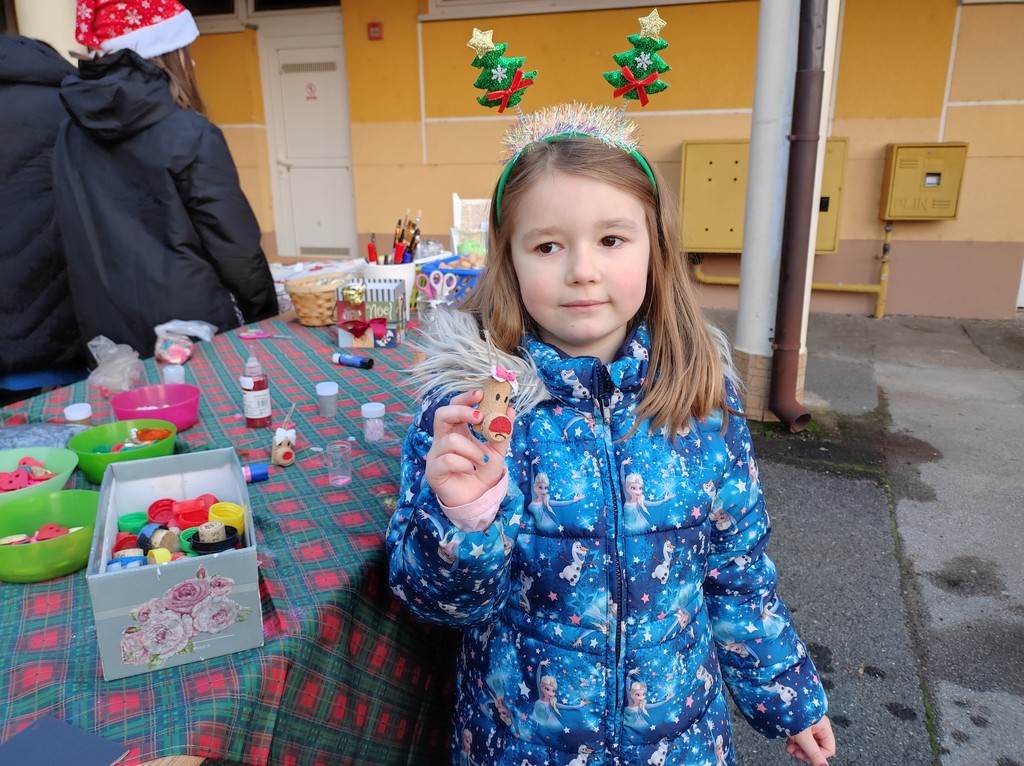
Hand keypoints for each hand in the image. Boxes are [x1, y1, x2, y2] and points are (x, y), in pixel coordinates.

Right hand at [425, 389, 512, 506]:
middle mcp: (443, 439)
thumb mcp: (497, 450)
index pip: (454, 406)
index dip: (465, 398)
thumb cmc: (483, 472)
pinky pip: (448, 460)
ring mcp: (436, 455)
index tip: (480, 393)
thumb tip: (511, 409)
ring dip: (472, 450)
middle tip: (480, 417)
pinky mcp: (433, 471)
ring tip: (482, 461)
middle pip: (441, 414)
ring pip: (450, 441)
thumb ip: (503, 431)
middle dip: (461, 412)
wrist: (478, 498)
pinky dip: (465, 464)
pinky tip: (471, 471)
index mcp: (456, 430)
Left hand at [785, 716, 834, 765]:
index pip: (828, 749)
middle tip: (795, 754)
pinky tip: (788, 744)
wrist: (781, 699)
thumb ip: (814, 753)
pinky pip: (800, 738)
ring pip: (807, 744)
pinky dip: (794, 742)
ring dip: (798, 748)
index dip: (818, 756)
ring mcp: (808, 726)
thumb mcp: (804, 737)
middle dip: (805, 752)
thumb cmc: (795, 713)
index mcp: (824, 727)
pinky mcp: (799, 725)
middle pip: (817, 747)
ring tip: (789, 749)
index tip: (805, 756)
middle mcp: (818, 726)